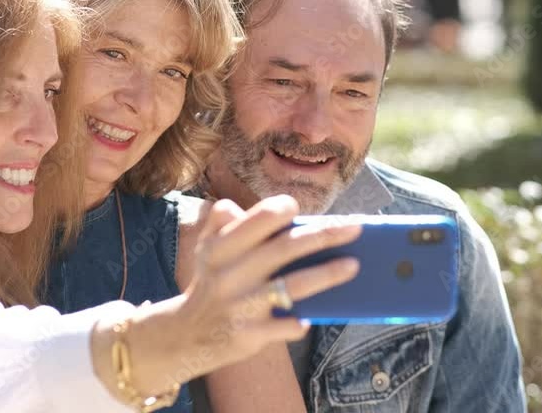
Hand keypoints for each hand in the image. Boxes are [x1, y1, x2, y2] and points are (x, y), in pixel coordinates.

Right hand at [95, 195, 360, 397]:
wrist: (186, 335)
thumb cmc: (211, 282)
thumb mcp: (206, 249)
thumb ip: (221, 222)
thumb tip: (235, 206)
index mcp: (220, 247)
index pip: (257, 219)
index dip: (281, 209)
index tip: (299, 208)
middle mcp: (230, 274)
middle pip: (285, 248)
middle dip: (323, 235)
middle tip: (355, 227)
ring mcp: (241, 306)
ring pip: (291, 286)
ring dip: (326, 275)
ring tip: (354, 265)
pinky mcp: (249, 335)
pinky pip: (283, 326)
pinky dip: (298, 322)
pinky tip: (313, 317)